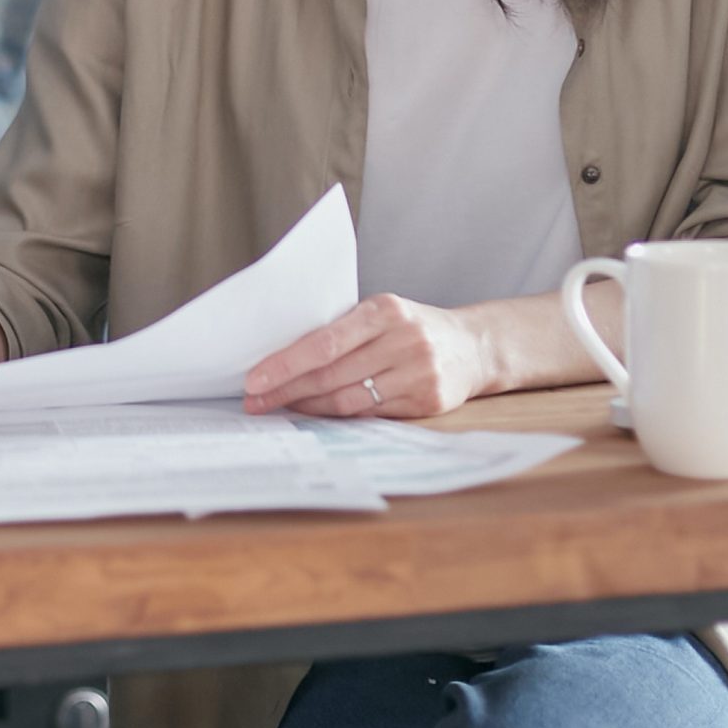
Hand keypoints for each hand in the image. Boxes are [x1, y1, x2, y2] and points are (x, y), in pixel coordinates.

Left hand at [243, 293, 492, 418]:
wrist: (473, 347)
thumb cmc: (412, 328)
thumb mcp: (382, 313)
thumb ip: (343, 330)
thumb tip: (282, 356)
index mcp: (385, 310)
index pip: (324, 342)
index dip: (286, 364)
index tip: (254, 379)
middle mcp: (403, 340)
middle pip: (331, 374)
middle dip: (287, 390)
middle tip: (255, 401)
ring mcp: (418, 373)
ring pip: (348, 400)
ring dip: (308, 407)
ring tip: (279, 408)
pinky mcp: (426, 402)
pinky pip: (370, 414)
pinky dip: (338, 416)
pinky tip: (317, 414)